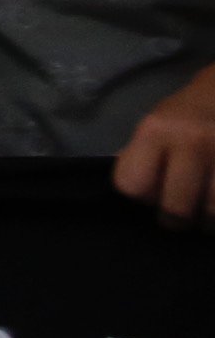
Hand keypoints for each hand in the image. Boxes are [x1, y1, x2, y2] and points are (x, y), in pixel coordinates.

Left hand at [114, 64, 214, 228]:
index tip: (151, 191)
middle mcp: (191, 142)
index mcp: (156, 131)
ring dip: (208, 221)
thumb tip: (132, 191)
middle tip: (180, 212)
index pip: (132, 184)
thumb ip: (139, 158)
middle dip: (175, 219)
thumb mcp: (152, 128)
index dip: (140, 195)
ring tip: (206, 210)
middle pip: (175, 208)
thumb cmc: (184, 117)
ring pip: (212, 214)